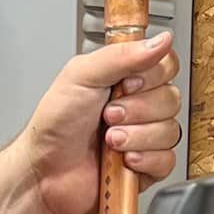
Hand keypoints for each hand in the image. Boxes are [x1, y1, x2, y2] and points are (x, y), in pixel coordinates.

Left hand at [16, 33, 183, 213]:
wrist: (43, 173)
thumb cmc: (53, 127)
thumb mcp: (82, 75)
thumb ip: (122, 54)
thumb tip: (161, 40)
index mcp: (126, 79)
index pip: (165, 65)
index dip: (152, 75)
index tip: (126, 84)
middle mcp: (137, 107)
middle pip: (170, 98)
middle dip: (138, 109)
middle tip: (108, 116)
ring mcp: (142, 139)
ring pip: (169, 130)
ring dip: (137, 136)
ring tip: (109, 140)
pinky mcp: (144, 170)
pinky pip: (166, 161)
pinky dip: (145, 160)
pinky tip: (124, 160)